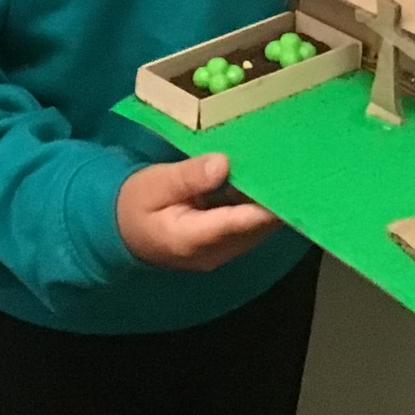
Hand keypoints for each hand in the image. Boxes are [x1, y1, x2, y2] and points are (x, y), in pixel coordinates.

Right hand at [117, 153, 280, 271]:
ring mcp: (222, 252)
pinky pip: (250, 226)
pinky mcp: (225, 245)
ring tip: (286, 166)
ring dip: (270, 201)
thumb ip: (189, 176)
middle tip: (293, 162)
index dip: (269, 203)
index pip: (241, 222)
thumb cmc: (135, 203)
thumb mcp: (155, 184)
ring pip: (258, 228)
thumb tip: (223, 164)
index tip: (290, 180)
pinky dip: (258, 205)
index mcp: (194, 239)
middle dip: (275, 197)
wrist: (120, 231)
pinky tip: (266, 179)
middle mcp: (215, 253)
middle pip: (257, 227)